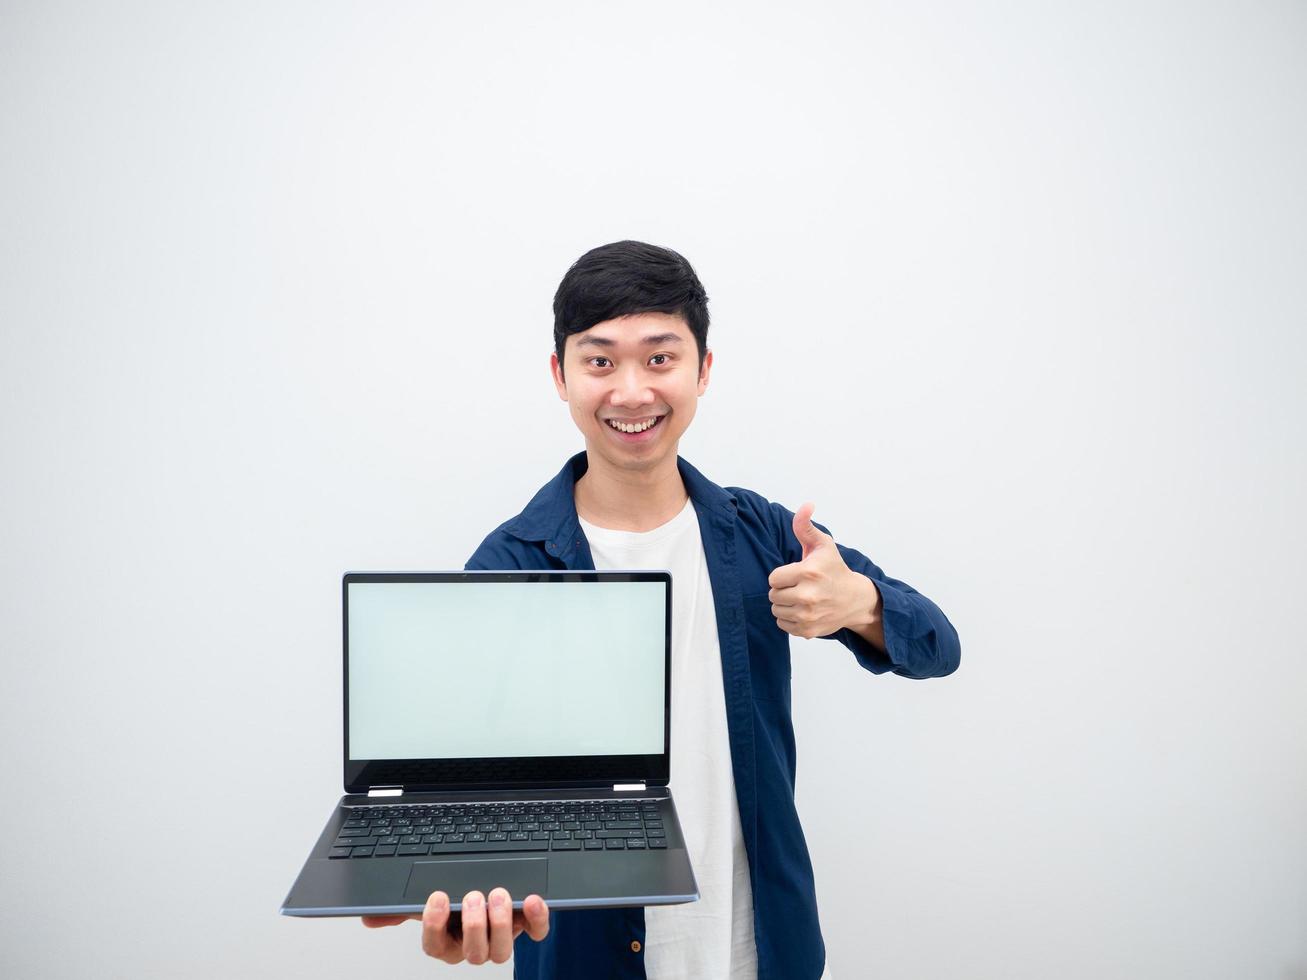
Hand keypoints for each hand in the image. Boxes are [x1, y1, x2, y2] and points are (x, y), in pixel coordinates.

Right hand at [361, 888, 549, 965]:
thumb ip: (398, 910)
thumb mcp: (425, 904)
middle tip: (474, 896)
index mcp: (447, 944)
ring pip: (503, 950)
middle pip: (474, 953)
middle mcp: (474, 948)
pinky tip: (533, 899)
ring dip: (502, 923)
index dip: (435, 924)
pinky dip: (538, 918)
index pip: (435, 946)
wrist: (486, 897)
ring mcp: (501, 940)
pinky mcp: (527, 928)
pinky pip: (536, 932)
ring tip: (498, 894)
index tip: (438, 896)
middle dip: (475, 925)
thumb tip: (370, 917)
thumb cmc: (455, 905)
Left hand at [767, 502, 878, 638]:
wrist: (855, 600)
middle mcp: (808, 596)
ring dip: (785, 604)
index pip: (773, 578)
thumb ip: (805, 526)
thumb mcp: (823, 545)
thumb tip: (806, 505)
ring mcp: (808, 616)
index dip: (783, 575)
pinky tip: (803, 610)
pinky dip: (789, 619)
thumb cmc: (835, 570)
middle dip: (782, 589)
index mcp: (809, 572)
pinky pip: (783, 624)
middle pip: (773, 595)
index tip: (796, 574)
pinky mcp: (808, 631)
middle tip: (798, 586)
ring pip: (776, 610)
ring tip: (801, 598)